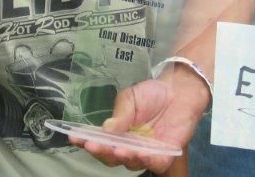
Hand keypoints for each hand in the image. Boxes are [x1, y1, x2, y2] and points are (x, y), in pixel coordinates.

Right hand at [74, 69, 208, 172]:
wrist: (180, 91)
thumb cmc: (152, 94)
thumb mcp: (130, 98)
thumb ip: (120, 114)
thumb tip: (106, 129)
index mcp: (117, 133)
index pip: (100, 141)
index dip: (86, 141)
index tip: (74, 137)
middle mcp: (129, 146)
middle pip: (112, 157)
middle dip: (102, 152)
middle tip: (93, 145)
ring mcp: (147, 152)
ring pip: (132, 163)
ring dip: (124, 157)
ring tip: (119, 149)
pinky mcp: (165, 155)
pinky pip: (156, 164)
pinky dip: (148, 161)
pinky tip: (143, 154)